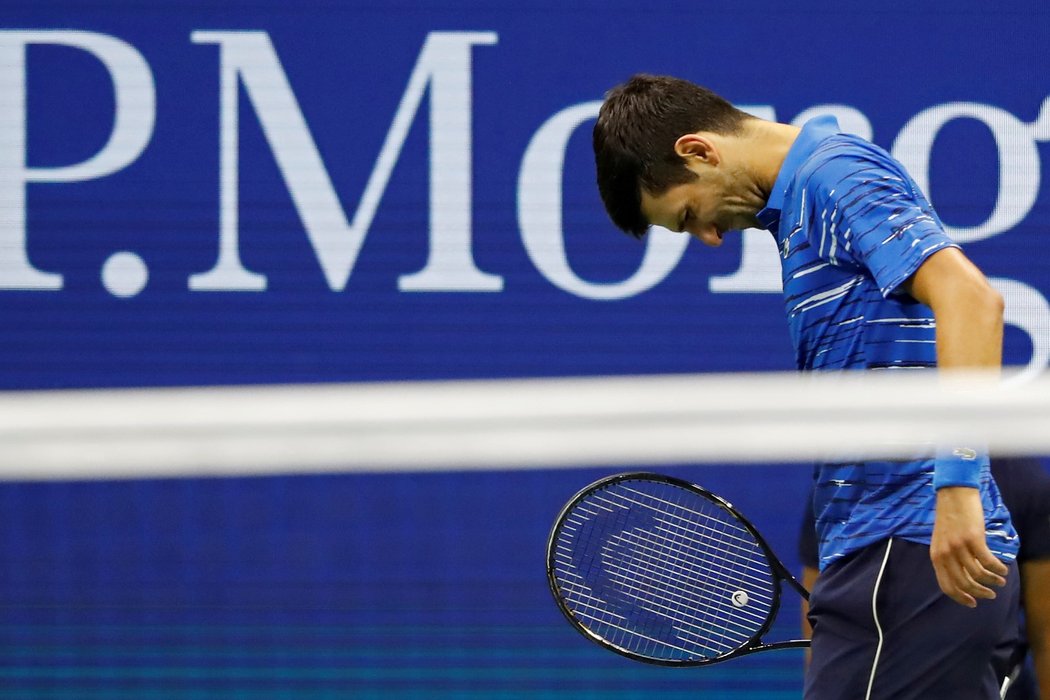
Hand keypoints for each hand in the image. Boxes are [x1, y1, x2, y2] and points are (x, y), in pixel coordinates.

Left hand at [930, 486, 1007, 606]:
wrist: (953, 495)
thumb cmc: (950, 518)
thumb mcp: (943, 541)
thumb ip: (950, 559)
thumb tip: (964, 579)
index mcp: (936, 557)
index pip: (946, 586)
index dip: (960, 598)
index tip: (973, 603)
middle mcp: (945, 554)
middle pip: (964, 584)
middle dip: (980, 593)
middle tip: (991, 595)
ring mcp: (958, 546)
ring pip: (978, 574)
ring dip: (992, 581)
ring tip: (1001, 581)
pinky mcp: (972, 539)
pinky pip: (988, 561)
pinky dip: (998, 568)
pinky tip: (1003, 569)